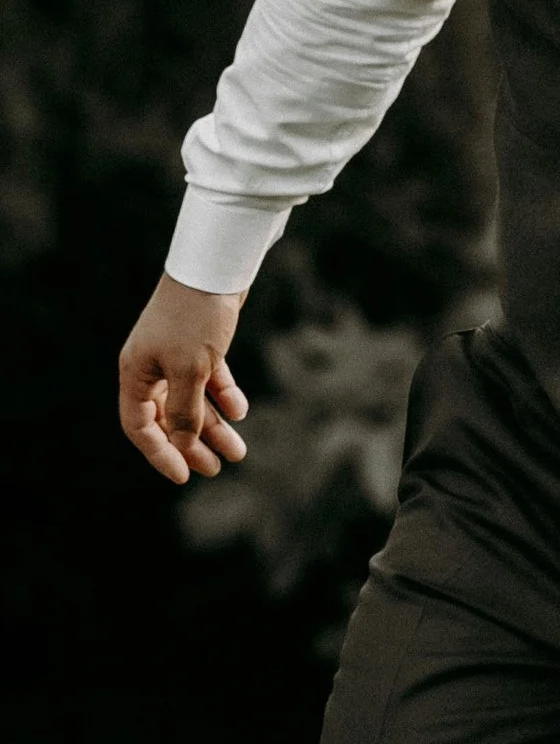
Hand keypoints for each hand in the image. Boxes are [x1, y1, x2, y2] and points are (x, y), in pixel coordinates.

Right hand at [119, 274, 248, 484]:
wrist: (216, 265)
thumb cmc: (196, 317)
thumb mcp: (190, 370)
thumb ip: (185, 411)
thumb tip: (181, 445)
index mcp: (135, 373)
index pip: (139, 425)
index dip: (159, 453)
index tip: (183, 477)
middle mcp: (150, 365)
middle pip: (168, 417)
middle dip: (192, 444)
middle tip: (218, 468)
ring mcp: (175, 354)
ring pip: (192, 400)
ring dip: (214, 426)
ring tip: (239, 451)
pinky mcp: (201, 343)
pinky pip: (209, 379)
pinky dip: (224, 395)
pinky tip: (241, 410)